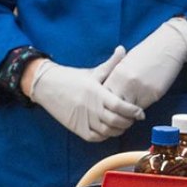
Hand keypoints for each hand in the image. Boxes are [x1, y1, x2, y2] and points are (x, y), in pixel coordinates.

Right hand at [27, 46, 144, 141]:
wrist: (46, 85)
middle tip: (132, 118)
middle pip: (116, 121)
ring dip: (118, 130)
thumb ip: (111, 63)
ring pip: (108, 131)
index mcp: (96, 92)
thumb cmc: (71, 77)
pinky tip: (108, 129)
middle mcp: (90, 107)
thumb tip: (122, 49)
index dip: (133, 111)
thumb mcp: (92, 72)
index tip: (140, 112)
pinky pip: (95, 137)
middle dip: (128, 121)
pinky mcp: (76, 127)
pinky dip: (105, 135)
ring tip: (122, 123)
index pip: (120, 106)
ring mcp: (83, 119)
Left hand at [103, 18, 186, 108]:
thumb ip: (116, 77)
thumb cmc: (146, 54)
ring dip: (127, 113)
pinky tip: (138, 109)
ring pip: (128, 110)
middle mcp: (126, 82)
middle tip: (117, 113)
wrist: (167, 46)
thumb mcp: (126, 63)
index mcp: (116, 73)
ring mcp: (139, 89)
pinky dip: (138, 111)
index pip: (104, 94)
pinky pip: (142, 108)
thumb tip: (111, 94)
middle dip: (115, 110)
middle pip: (114, 105)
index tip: (108, 105)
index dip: (105, 102)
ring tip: (127, 113)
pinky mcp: (153, 94)